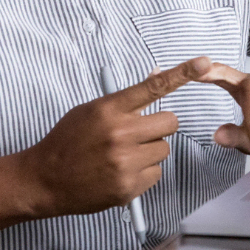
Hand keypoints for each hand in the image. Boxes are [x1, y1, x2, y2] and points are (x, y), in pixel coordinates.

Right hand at [16, 58, 211, 217]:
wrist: (45, 179)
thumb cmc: (67, 141)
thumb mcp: (90, 111)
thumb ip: (122, 101)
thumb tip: (156, 77)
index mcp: (108, 109)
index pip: (152, 87)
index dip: (182, 73)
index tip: (204, 62)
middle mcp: (120, 134)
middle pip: (169, 122)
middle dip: (157, 127)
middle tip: (138, 133)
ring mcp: (125, 162)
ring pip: (164, 149)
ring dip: (149, 151)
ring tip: (122, 156)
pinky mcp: (128, 187)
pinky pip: (156, 174)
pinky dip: (143, 173)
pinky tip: (120, 173)